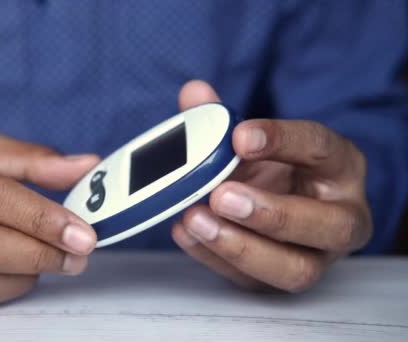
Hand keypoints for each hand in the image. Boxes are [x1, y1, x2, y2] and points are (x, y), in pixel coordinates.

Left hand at [172, 81, 372, 291]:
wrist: (271, 202)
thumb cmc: (268, 167)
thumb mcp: (249, 140)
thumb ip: (220, 118)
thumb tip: (193, 94)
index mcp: (339, 166)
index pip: (322, 149)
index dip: (282, 140)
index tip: (239, 136)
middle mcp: (340, 216)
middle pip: (328, 225)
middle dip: (272, 213)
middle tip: (222, 195)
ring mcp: (315, 256)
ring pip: (296, 269)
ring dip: (241, 247)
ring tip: (195, 219)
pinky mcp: (279, 280)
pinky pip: (253, 282)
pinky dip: (213, 258)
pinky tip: (185, 232)